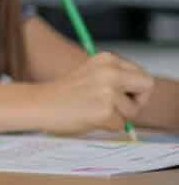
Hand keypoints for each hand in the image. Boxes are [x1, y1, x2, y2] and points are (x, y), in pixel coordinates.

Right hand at [38, 51, 152, 133]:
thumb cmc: (64, 94)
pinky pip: (120, 125)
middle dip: (136, 101)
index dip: (136, 90)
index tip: (122, 96)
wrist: (38, 104)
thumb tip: (141, 93)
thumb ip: (116, 78)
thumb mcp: (93, 74)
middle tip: (117, 107)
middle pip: (147, 87)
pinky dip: (107, 126)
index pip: (142, 76)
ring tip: (93, 111)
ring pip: (133, 110)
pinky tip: (89, 118)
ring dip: (117, 116)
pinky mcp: (105, 111)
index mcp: (106, 58)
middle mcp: (110, 71)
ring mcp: (108, 91)